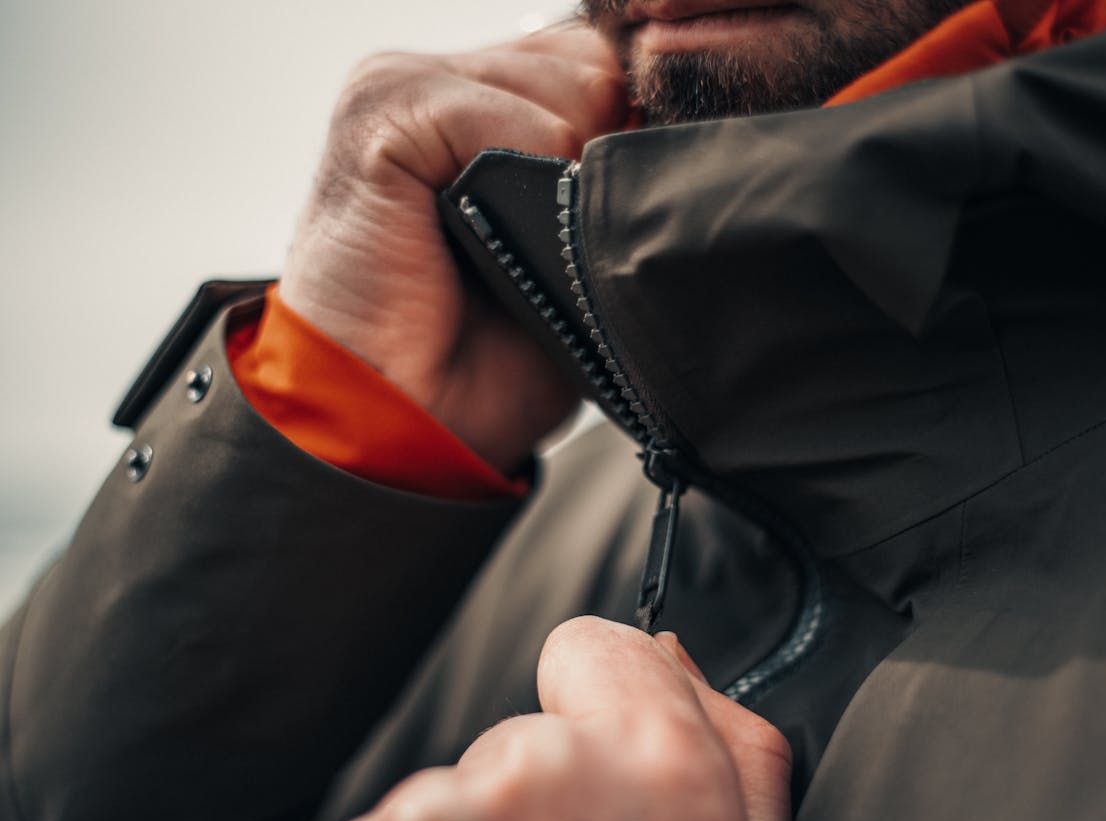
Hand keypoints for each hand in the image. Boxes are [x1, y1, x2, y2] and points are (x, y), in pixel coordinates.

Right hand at [279, 26, 629, 473]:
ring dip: (569, 174)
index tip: (598, 218)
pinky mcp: (385, 112)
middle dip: (604, 154)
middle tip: (552, 241)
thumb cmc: (483, 355)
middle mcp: (449, 82)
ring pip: (574, 83)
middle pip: (598, 63)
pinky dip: (529, 178)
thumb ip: (601, 181)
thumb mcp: (568, 257)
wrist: (408, 418)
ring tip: (514, 244)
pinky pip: (518, 117)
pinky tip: (487, 234)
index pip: (601, 64)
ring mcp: (410, 86)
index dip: (628, 136)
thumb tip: (665, 142)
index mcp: (490, 106)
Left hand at [309, 617, 791, 820]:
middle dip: (535, 809)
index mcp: (657, 760)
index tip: (601, 777)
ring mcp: (448, 817)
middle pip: (520, 740)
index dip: (597, 712)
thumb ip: (731, 745)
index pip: (592, 647)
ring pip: (453, 800)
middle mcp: (544, 770)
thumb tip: (674, 658)